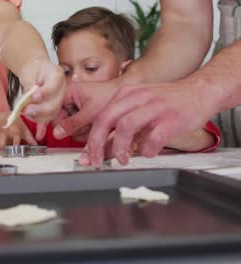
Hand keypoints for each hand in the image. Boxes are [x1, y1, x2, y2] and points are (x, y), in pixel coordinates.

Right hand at [0, 112, 36, 149]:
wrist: (8, 114)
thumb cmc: (17, 125)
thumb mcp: (24, 130)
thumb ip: (30, 138)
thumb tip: (36, 145)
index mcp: (16, 126)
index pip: (16, 133)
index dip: (16, 140)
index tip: (15, 146)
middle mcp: (7, 125)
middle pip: (3, 133)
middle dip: (1, 141)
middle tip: (0, 149)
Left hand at [19, 60, 65, 139]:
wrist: (36, 72)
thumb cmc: (34, 71)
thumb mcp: (30, 73)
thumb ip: (29, 86)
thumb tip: (27, 99)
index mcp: (57, 75)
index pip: (54, 84)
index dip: (45, 92)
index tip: (34, 95)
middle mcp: (62, 89)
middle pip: (55, 104)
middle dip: (39, 109)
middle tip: (25, 109)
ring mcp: (59, 100)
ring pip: (52, 113)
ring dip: (37, 117)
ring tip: (25, 113)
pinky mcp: (52, 108)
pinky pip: (49, 119)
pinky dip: (43, 128)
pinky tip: (39, 135)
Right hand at [52, 79, 119, 140]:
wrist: (126, 96)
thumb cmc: (110, 96)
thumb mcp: (90, 112)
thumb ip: (72, 124)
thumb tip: (56, 133)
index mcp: (66, 92)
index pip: (53, 113)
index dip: (58, 123)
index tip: (58, 130)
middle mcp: (69, 100)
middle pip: (61, 123)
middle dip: (75, 127)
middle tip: (87, 122)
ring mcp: (75, 109)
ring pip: (70, 129)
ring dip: (82, 130)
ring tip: (94, 122)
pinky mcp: (81, 116)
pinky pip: (78, 129)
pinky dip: (87, 131)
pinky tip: (95, 125)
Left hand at [80, 79, 214, 166]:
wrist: (200, 92)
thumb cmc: (168, 103)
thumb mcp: (139, 108)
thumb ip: (121, 127)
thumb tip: (103, 150)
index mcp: (126, 94)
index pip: (100, 116)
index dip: (91, 139)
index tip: (87, 156)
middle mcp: (138, 97)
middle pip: (107, 119)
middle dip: (97, 143)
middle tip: (96, 161)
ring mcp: (155, 106)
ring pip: (126, 126)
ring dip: (120, 147)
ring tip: (123, 159)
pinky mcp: (172, 118)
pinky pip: (154, 137)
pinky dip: (147, 149)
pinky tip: (148, 153)